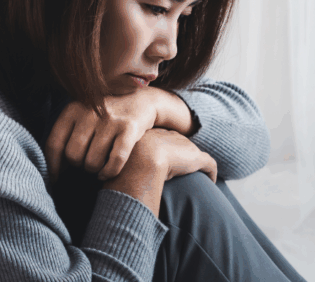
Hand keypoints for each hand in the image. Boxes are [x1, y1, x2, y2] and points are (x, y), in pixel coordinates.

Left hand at [44, 89, 159, 183]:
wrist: (140, 100)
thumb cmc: (104, 117)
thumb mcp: (82, 117)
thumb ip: (67, 136)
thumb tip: (52, 169)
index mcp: (73, 109)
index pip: (54, 143)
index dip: (53, 166)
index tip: (55, 179)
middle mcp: (89, 112)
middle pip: (73, 156)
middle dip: (79, 166)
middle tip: (87, 162)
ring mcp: (110, 120)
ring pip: (92, 162)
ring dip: (95, 170)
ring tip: (99, 164)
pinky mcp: (129, 128)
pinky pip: (115, 161)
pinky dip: (110, 172)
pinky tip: (108, 172)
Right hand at [102, 128, 216, 215]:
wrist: (141, 158)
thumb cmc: (126, 160)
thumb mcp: (117, 157)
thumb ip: (115, 161)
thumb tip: (102, 173)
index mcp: (155, 134)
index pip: (163, 139)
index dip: (165, 148)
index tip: (165, 157)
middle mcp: (172, 137)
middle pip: (180, 144)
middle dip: (182, 153)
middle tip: (183, 166)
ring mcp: (185, 148)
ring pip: (195, 154)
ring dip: (197, 165)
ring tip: (199, 175)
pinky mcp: (196, 159)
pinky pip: (209, 165)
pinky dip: (210, 172)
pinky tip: (211, 180)